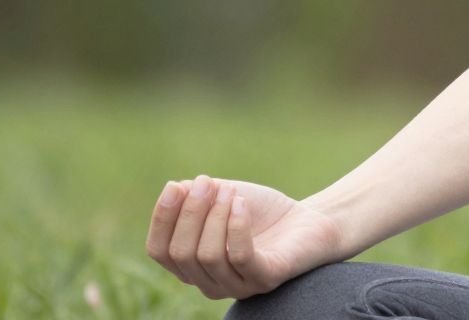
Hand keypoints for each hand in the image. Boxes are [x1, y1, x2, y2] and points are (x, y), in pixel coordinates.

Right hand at [146, 174, 344, 299]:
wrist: (310, 221)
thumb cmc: (261, 211)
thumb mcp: (223, 197)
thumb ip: (196, 195)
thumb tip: (176, 189)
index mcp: (191, 266)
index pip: (159, 250)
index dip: (162, 218)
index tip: (176, 185)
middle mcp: (209, 282)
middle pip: (181, 252)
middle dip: (191, 212)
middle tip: (207, 182)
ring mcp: (237, 286)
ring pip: (208, 256)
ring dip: (216, 216)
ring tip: (232, 192)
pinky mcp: (265, 280)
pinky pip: (241, 257)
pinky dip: (237, 226)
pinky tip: (242, 204)